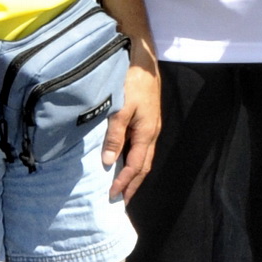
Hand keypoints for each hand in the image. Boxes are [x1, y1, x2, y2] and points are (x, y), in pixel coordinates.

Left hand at [102, 55, 159, 200]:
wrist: (143, 60)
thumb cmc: (132, 82)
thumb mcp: (121, 109)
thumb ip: (115, 136)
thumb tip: (109, 162)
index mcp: (147, 133)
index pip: (136, 166)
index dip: (124, 182)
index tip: (112, 196)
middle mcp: (152, 133)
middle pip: (144, 166)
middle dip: (133, 184)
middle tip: (121, 200)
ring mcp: (151, 126)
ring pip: (144, 157)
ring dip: (134, 174)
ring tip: (123, 186)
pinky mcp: (146, 119)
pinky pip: (141, 146)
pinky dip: (133, 159)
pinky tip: (124, 160)